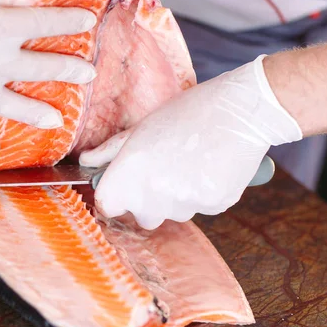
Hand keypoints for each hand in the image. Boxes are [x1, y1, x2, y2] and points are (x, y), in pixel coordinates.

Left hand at [79, 55, 301, 229]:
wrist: (240, 110)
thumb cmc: (187, 111)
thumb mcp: (142, 126)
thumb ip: (111, 150)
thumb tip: (86, 161)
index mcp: (130, 172)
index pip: (108, 205)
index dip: (115, 196)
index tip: (124, 188)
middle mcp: (153, 194)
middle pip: (142, 216)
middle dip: (149, 200)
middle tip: (165, 168)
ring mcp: (185, 203)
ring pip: (174, 213)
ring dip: (178, 197)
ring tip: (192, 163)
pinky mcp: (213, 206)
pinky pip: (201, 208)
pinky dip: (204, 194)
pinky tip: (211, 167)